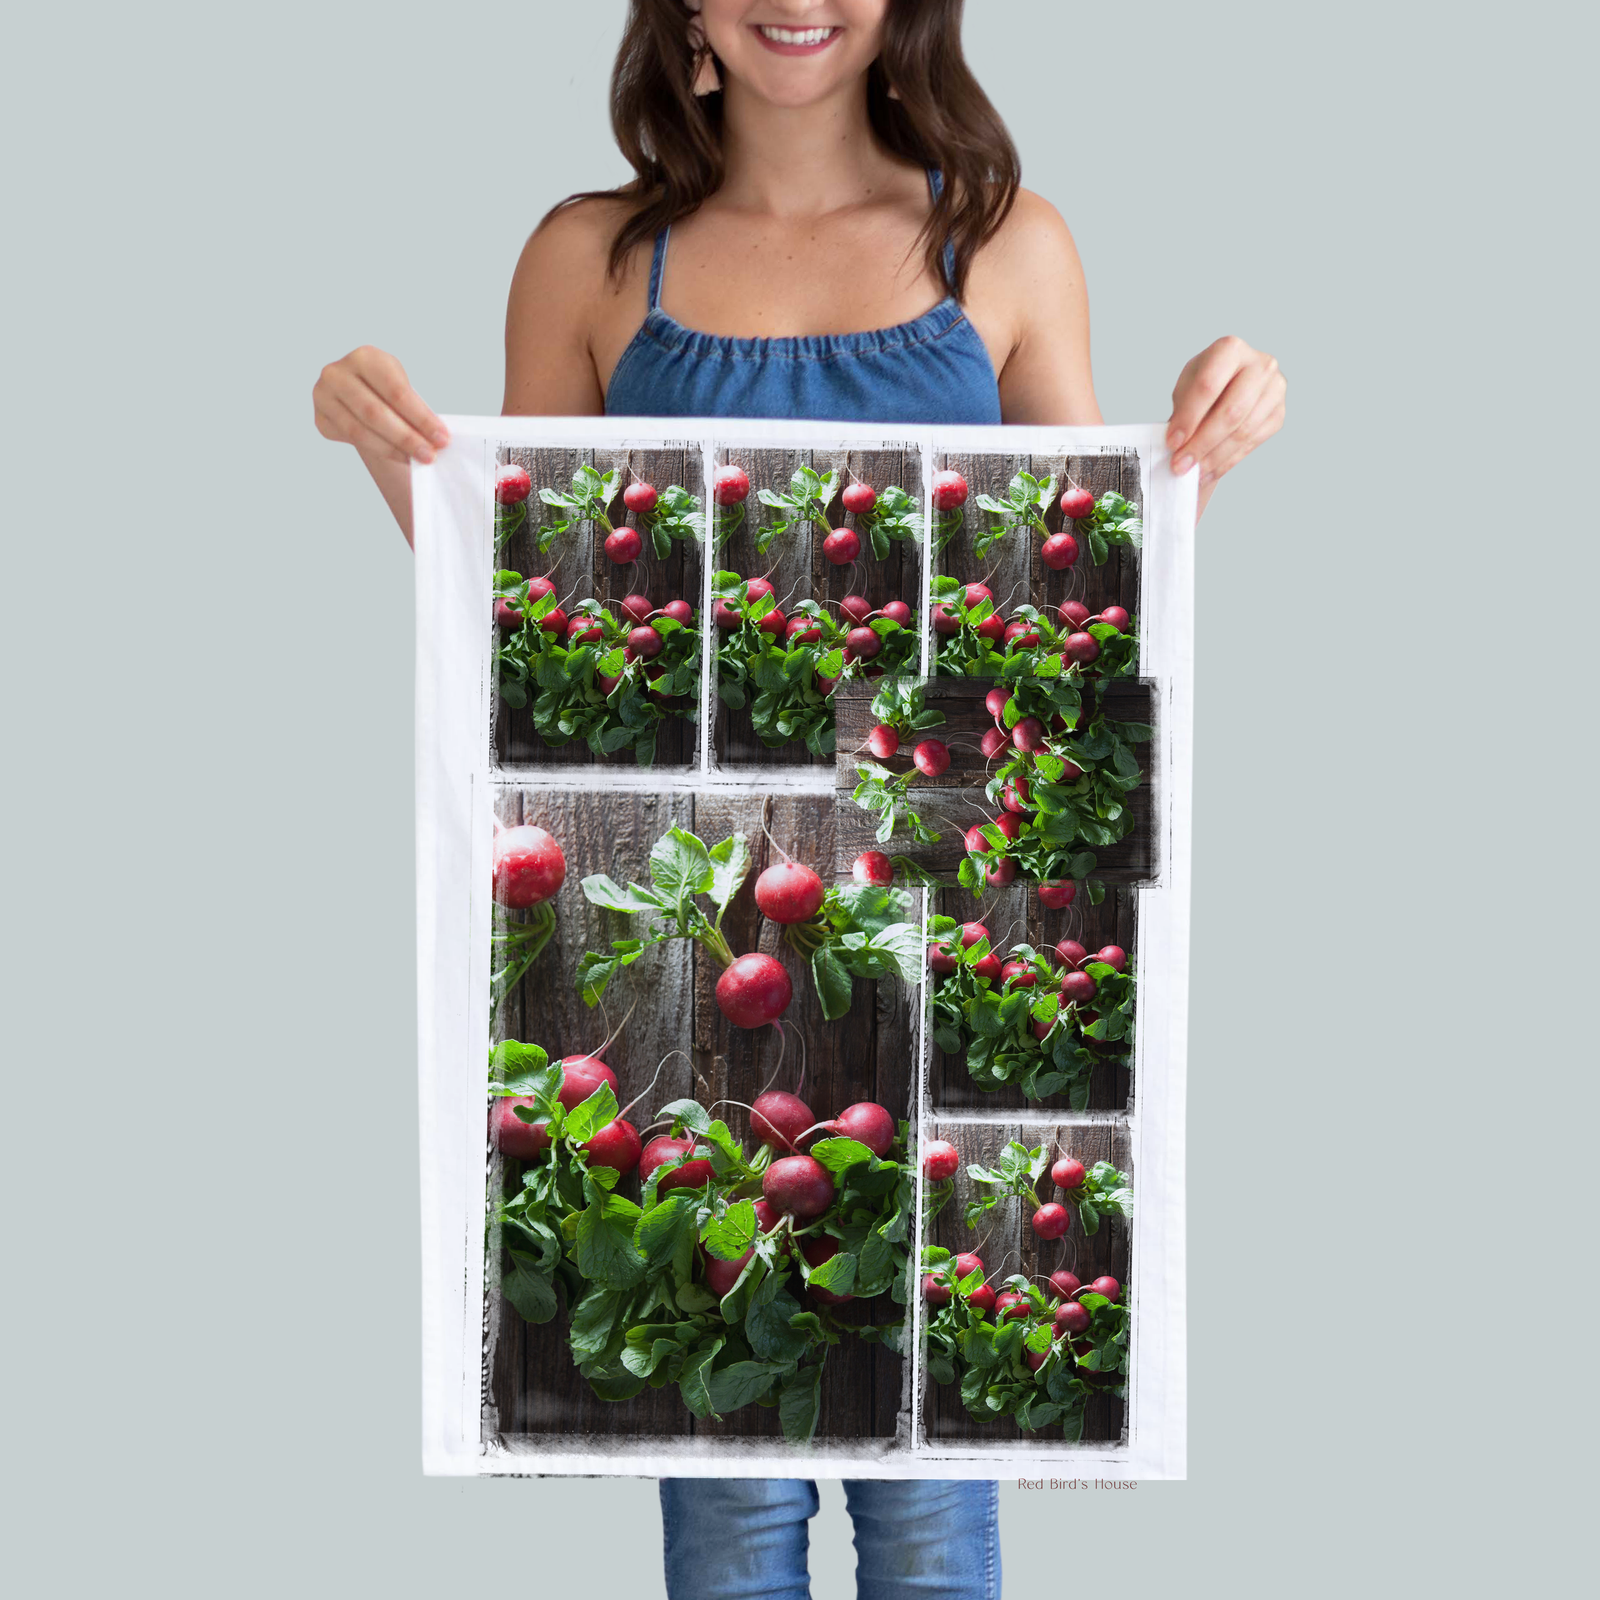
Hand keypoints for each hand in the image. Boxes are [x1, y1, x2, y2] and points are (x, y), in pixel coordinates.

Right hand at [313, 346, 448, 463]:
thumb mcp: (401, 386)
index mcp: (364, 357)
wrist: (359, 391)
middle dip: (407, 437)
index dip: (421, 418)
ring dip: (393, 449)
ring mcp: (323, 395)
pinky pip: (352, 440)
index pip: (396, 392)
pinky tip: (399, 455)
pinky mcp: (320, 419)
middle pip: (375, 413)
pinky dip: (380, 450)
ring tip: (418, 459)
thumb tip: (436, 439)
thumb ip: (414, 408)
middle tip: (430, 455)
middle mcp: (336, 373)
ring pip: (361, 431)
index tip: (442, 438)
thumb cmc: (387, 388)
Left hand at [1165, 336, 1284, 513]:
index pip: (1208, 386)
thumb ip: (1184, 410)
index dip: (1189, 417)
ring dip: (1214, 457)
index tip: (1172, 442)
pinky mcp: (1279, 414)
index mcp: (1231, 349)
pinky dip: (1228, 461)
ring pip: (1243, 432)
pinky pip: (1252, 443)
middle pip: (1231, 412)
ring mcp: (1275, 389)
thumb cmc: (1204, 384)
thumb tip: (1178, 445)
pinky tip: (1209, 471)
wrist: (1229, 386)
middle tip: (1180, 464)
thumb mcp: (1187, 387)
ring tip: (1192, 472)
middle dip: (1202, 443)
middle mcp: (1260, 364)